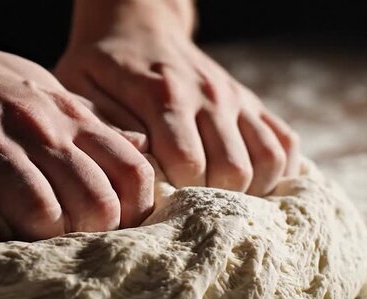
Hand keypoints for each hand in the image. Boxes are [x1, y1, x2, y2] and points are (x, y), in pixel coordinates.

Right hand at [0, 20, 153, 240]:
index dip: (131, 212)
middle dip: (84, 235)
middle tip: (63, 243)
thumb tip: (141, 149)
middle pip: (91, 201)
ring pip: (37, 209)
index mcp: (64, 115)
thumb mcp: (44, 91)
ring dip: (34, 238)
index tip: (111, 230)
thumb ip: (90, 123)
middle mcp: (32, 126)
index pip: (131, 171)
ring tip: (21, 240)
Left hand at [55, 0, 299, 195]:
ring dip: (247, 191)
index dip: (175, 194)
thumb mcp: (81, 86)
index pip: (188, 164)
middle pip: (233, 171)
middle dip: (210, 200)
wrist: (137, 24)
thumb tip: (141, 161)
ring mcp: (234, 98)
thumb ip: (106, 125)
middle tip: (185, 206)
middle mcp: (208, 96)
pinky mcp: (250, 101)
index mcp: (164, 96)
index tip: (155, 203)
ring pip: (267, 161)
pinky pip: (285, 142)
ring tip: (216, 200)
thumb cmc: (102, 64)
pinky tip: (248, 183)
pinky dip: (276, 171)